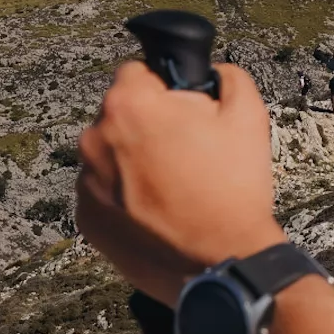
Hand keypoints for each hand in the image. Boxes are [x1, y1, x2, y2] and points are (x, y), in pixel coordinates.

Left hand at [77, 61, 284, 306]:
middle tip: (186, 148)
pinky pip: (104, 190)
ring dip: (133, 158)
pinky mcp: (86, 219)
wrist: (221, 262)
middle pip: (121, 112)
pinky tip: (158, 208)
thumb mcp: (248, 114)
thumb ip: (226, 75)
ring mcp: (86, 182)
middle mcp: (95, 138)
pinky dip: (124, 193)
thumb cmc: (233, 186)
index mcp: (129, 104)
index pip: (137, 71)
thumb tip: (209, 72)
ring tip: (174, 183)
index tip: (184, 109)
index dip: (165, 86)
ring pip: (111, 151)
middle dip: (148, 121)